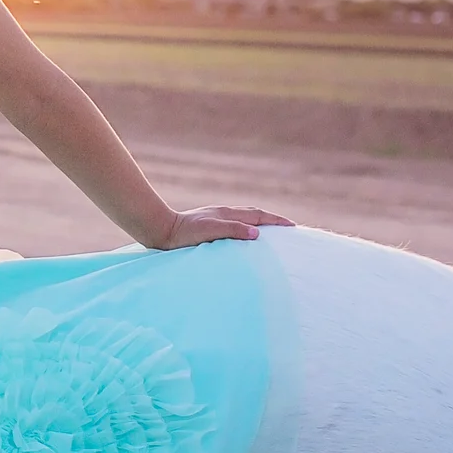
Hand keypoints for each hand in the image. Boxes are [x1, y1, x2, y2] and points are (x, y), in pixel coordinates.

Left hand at [150, 205, 294, 248]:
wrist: (159, 231)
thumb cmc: (184, 233)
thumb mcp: (210, 231)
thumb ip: (233, 230)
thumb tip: (257, 233)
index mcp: (227, 214)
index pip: (258, 216)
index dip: (276, 221)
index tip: (293, 227)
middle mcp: (223, 214)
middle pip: (254, 215)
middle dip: (272, 221)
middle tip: (288, 228)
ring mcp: (215, 219)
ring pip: (243, 219)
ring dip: (259, 224)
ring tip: (271, 234)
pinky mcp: (207, 227)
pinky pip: (233, 226)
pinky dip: (245, 229)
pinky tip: (243, 238)